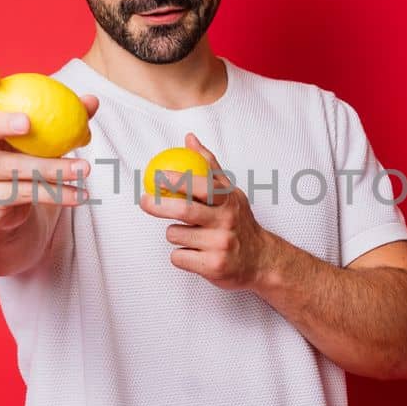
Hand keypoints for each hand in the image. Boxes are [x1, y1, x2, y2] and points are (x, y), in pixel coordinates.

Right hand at [0, 62, 97, 231]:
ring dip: (53, 168)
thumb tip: (91, 101)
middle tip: (28, 123)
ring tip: (84, 168)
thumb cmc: (26, 158)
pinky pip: (25, 194)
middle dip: (0, 123)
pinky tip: (80, 194)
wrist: (5, 207)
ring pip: (12, 168)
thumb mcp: (42, 136)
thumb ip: (64, 116)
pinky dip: (57, 194)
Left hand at [137, 133, 274, 290]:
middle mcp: (227, 222)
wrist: (261, 260)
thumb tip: (189, 139)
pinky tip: (195, 253)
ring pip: (176, 235)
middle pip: (184, 211)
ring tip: (189, 235)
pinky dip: (180, 255)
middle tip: (145, 201)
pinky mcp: (213, 267)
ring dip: (174, 234)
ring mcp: (220, 245)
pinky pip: (178, 257)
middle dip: (158, 205)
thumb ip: (208, 166)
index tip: (157, 176)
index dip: (176, 180)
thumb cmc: (240, 222)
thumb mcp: (230, 192)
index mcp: (229, 201)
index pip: (201, 186)